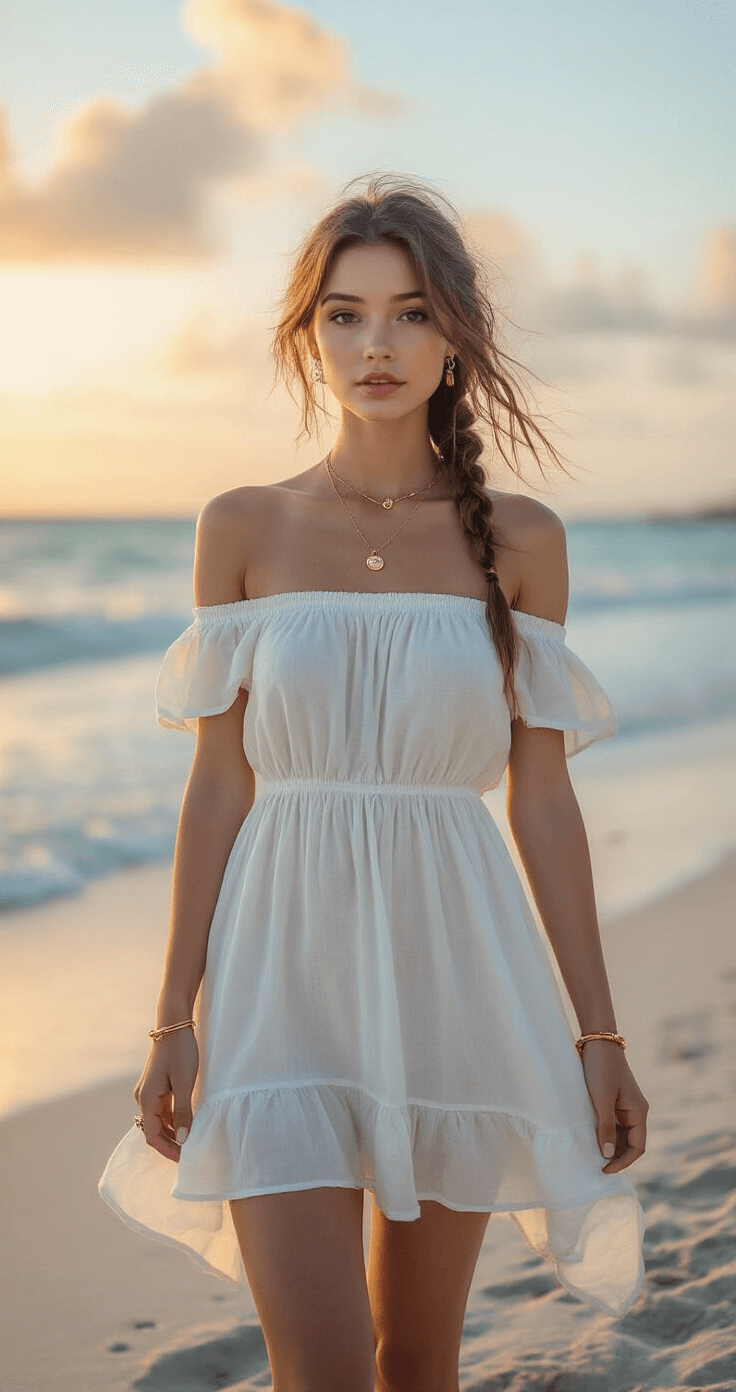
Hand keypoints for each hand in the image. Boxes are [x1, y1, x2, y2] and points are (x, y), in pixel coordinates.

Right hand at [134, 1028, 198, 1161]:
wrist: (174, 1024)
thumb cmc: (180, 1052)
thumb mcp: (185, 1083)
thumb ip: (183, 1112)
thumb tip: (183, 1139)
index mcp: (146, 1098)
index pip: (151, 1134)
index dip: (166, 1149)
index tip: (182, 1160)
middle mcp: (143, 1097)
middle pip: (153, 1129)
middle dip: (169, 1143)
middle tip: (188, 1154)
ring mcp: (148, 1090)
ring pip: (158, 1120)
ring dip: (171, 1132)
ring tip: (190, 1140)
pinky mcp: (156, 1084)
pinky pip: (161, 1109)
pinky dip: (172, 1119)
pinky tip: (186, 1122)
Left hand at [580, 1041, 648, 1173]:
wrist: (598, 1042)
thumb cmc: (601, 1069)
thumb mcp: (602, 1099)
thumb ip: (606, 1127)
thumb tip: (608, 1155)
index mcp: (639, 1112)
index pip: (637, 1147)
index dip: (623, 1161)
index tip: (604, 1169)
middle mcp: (636, 1111)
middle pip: (630, 1143)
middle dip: (615, 1155)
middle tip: (595, 1165)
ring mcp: (626, 1106)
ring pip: (621, 1134)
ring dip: (610, 1145)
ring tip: (591, 1154)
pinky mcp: (616, 1100)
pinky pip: (614, 1124)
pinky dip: (605, 1133)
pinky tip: (592, 1138)